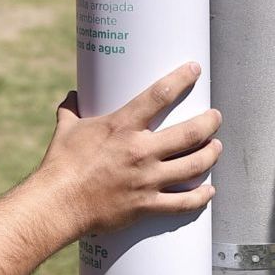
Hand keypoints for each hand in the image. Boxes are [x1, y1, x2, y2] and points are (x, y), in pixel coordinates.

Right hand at [35, 62, 221, 234]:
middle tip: (216, 117)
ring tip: (217, 147)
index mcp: (122, 127)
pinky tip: (209, 190)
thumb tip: (72, 96)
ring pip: (193, 166)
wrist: (57, 204)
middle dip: (209, 122)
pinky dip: (201, 197)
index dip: (181, 78)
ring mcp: (147, 179)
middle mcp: (140, 151)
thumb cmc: (60, 165)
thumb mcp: (66, 129)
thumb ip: (72, 110)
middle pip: (189, 132)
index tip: (195, 69)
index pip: (159, 94)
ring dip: (211, 154)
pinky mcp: (147, 205)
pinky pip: (183, 203)